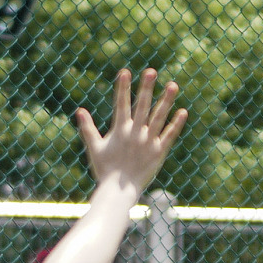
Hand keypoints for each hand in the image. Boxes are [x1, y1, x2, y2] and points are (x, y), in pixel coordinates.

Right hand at [76, 69, 186, 196]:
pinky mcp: (158, 152)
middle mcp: (135, 133)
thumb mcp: (94, 148)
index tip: (125, 72)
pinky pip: (169, 135)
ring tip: (173, 85)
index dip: (122, 88)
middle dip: (146, 88)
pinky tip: (183, 111)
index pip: (121, 104)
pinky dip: (176, 124)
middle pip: (141, 106)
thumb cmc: (105, 170)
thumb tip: (79, 111)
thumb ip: (88, 128)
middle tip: (151, 71)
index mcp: (119, 130)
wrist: (118, 192)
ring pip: (159, 117)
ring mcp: (148, 142)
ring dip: (166, 100)